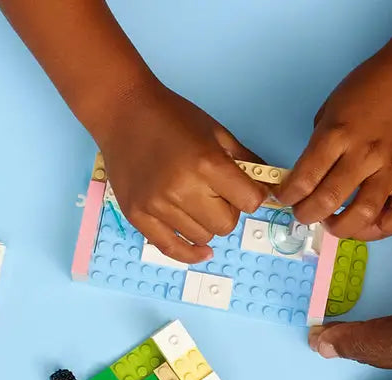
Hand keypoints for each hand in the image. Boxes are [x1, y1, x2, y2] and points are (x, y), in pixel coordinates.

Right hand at [97, 81, 266, 263]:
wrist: (123, 115)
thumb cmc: (170, 118)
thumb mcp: (216, 131)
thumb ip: (244, 161)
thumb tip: (268, 186)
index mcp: (207, 164)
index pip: (249, 201)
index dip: (252, 197)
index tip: (245, 191)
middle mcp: (182, 189)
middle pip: (225, 225)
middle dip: (228, 212)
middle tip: (217, 196)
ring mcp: (157, 207)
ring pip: (201, 237)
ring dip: (206, 225)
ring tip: (196, 205)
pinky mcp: (138, 217)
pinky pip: (170, 248)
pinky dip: (189, 253)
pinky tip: (202, 252)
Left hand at [277, 48, 391, 239]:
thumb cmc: (371, 87)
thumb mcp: (330, 109)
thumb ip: (317, 146)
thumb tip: (306, 176)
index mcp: (337, 134)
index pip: (302, 180)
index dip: (287, 196)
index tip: (285, 196)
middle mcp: (364, 153)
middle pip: (326, 202)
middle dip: (306, 215)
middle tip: (304, 212)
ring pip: (363, 215)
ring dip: (340, 227)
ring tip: (332, 222)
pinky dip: (382, 228)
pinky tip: (367, 224)